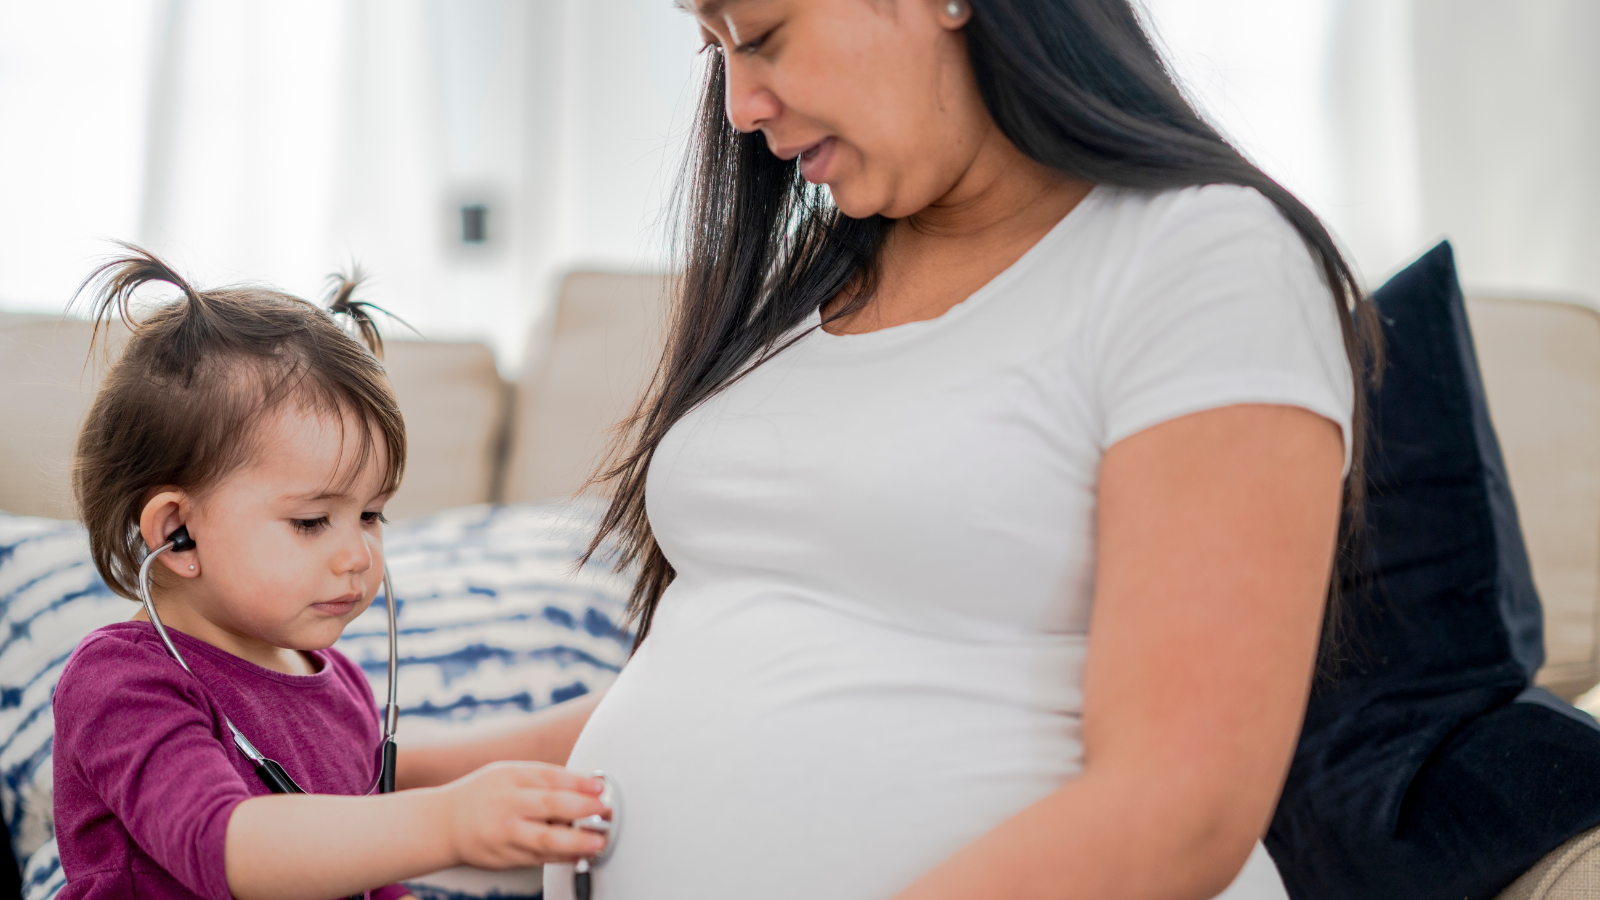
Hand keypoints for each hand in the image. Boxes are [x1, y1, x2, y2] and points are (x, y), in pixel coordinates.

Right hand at [441, 761, 608, 868]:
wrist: (444, 823)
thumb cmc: (483, 795)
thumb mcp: (507, 775)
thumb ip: (542, 780)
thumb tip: (585, 787)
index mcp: (510, 777)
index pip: (551, 777)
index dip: (580, 782)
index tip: (600, 788)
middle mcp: (507, 803)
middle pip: (551, 805)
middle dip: (584, 809)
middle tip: (605, 812)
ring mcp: (505, 832)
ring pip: (546, 838)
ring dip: (577, 841)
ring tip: (598, 841)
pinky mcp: (505, 856)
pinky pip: (539, 858)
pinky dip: (562, 857)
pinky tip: (578, 854)